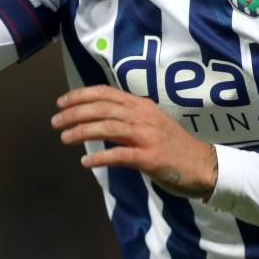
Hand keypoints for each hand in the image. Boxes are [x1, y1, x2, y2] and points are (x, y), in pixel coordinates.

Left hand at [51, 86, 218, 199]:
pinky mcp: (150, 157)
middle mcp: (143, 116)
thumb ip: (128, 118)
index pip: (106, 93)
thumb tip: (98, 117)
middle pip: (102, 108)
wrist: (203, 165)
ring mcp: (147, 136)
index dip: (81, 95)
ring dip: (82, 131)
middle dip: (74, 113)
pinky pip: (120, 155)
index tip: (61, 102)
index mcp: (141, 106)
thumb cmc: (173, 145)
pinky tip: (86, 162)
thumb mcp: (151, 123)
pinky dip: (101, 158)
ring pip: (107, 127)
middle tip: (55, 121)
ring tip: (63, 138)